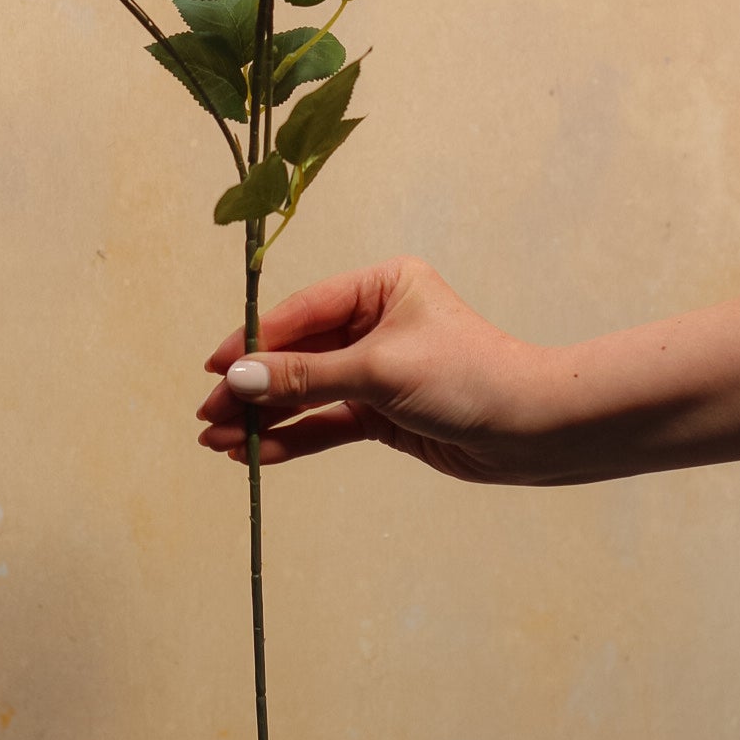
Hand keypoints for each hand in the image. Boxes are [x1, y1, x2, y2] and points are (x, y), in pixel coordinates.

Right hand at [196, 254, 551, 483]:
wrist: (532, 431)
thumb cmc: (466, 377)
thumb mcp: (379, 370)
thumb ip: (306, 377)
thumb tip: (237, 379)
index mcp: (380, 286)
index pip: (302, 312)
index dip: (254, 343)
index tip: (212, 370)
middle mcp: (375, 321)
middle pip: (298, 353)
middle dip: (254, 387)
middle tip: (207, 416)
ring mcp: (377, 368)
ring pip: (307, 391)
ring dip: (266, 416)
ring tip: (219, 442)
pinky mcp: (383, 411)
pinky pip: (328, 421)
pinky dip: (295, 436)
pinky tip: (258, 453)